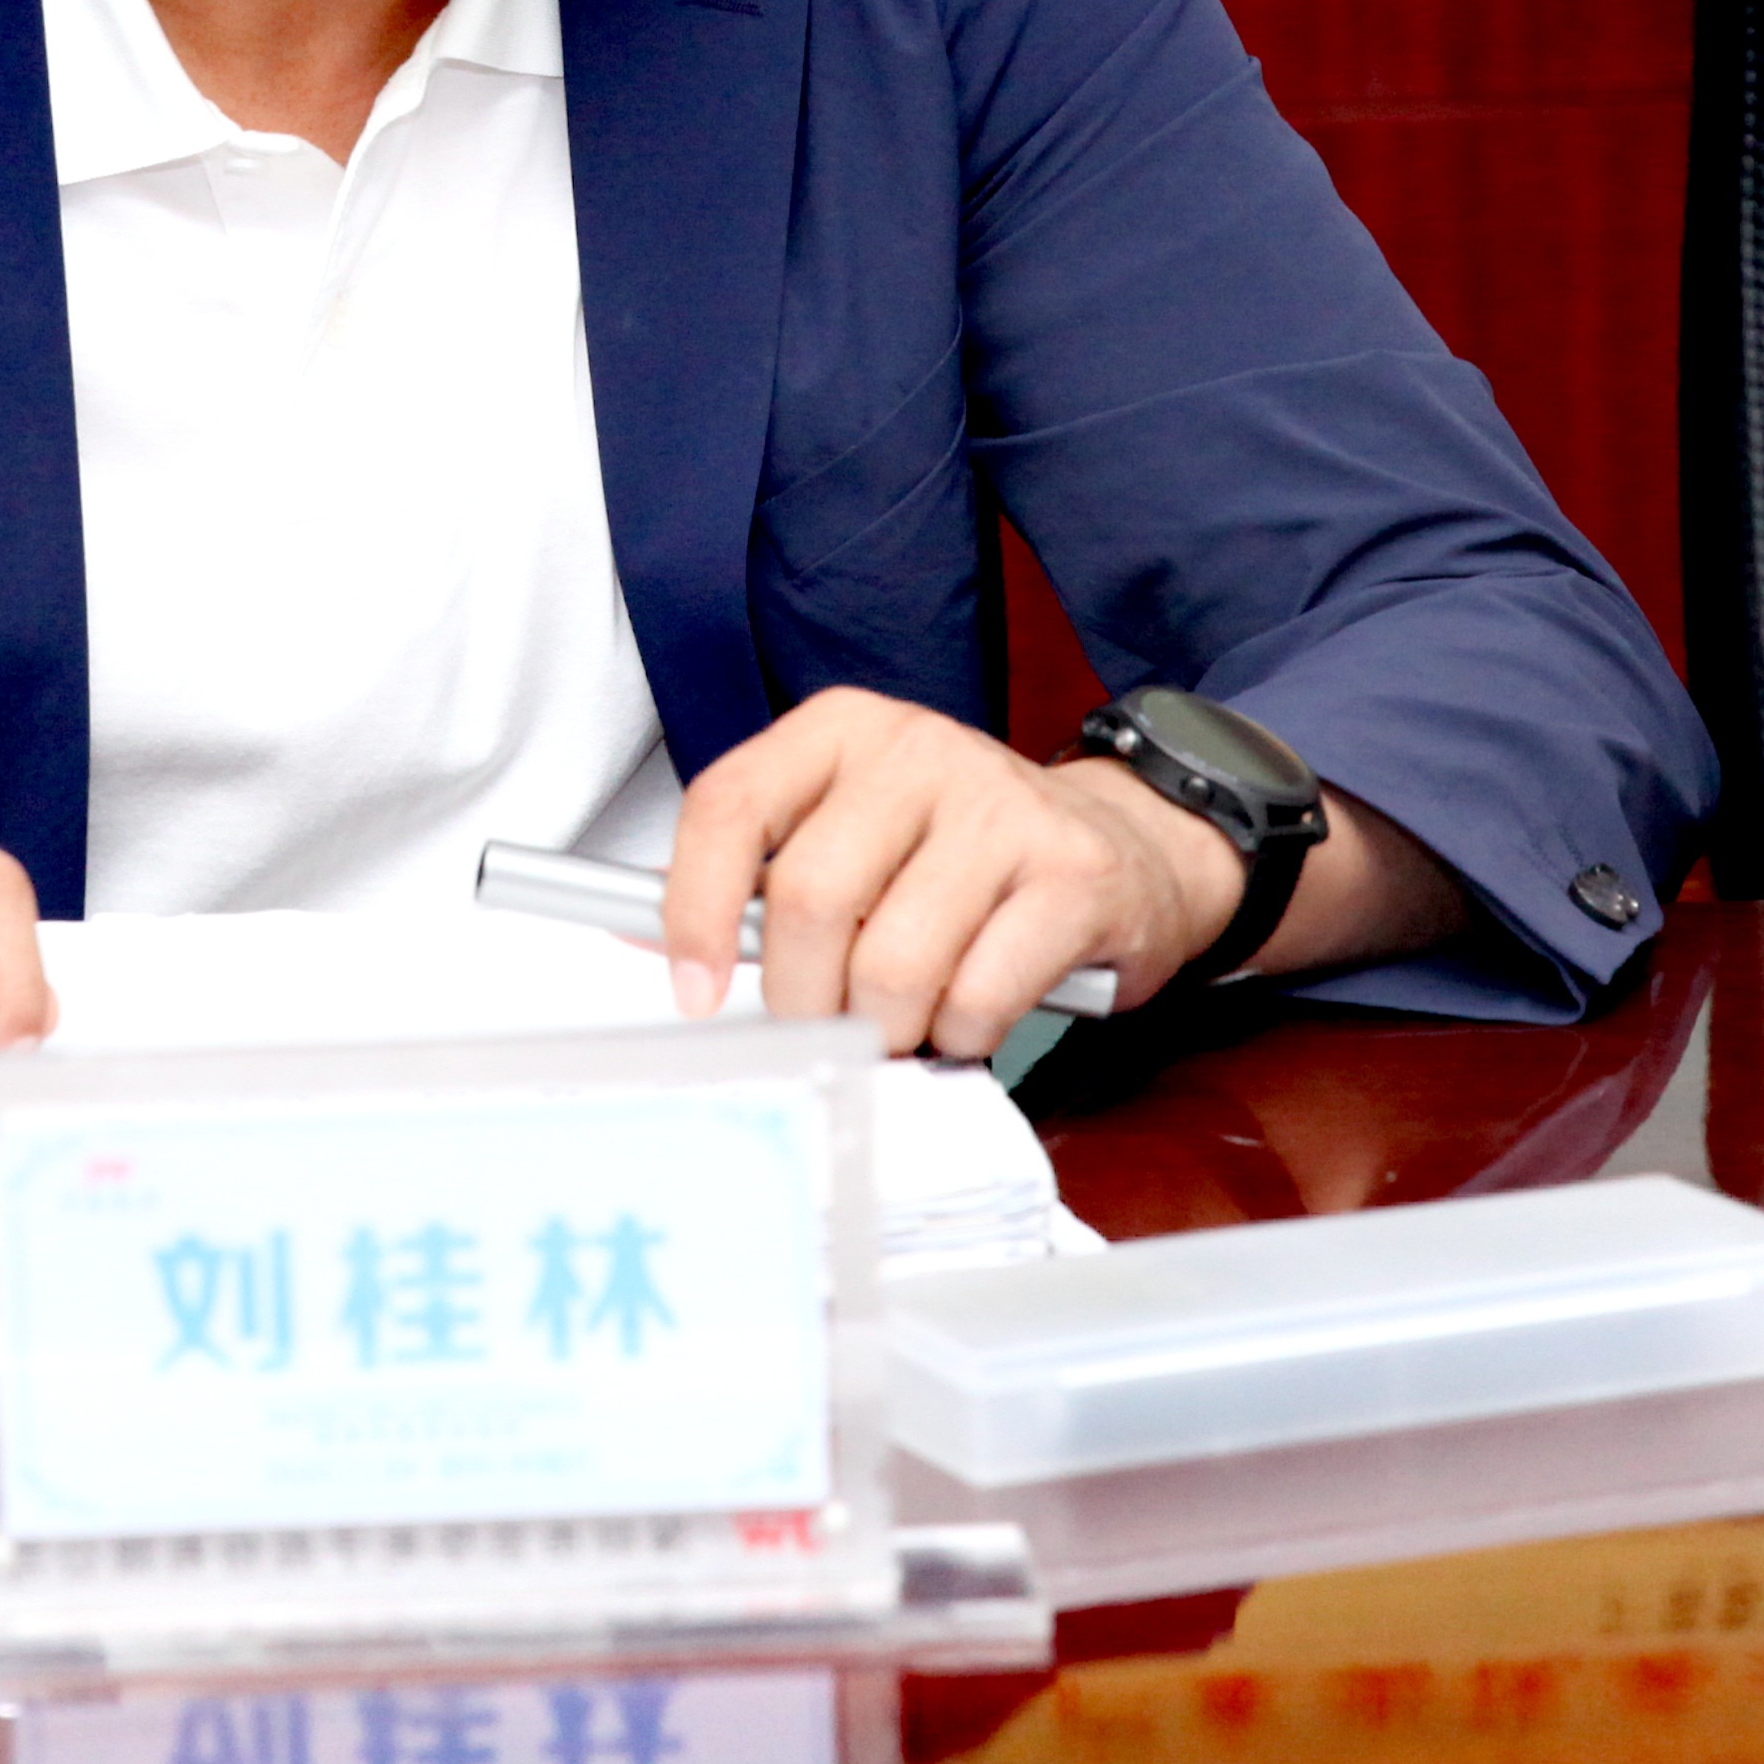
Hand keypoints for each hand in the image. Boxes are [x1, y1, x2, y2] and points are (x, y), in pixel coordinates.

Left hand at [659, 688, 1245, 1055]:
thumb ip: (756, 875)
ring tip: (904, 1021)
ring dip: (886, 1026)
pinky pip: (977, 995)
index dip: (695, 908)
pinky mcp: (1071, 873)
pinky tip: (970, 1014)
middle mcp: (918, 749)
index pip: (730, 805)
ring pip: (892, 962)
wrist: (1128, 847)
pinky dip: (960, 1033)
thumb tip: (636, 927)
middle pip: (810, 899)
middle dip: (805, 999)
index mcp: (842, 729)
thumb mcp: (854, 831)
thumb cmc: (964, 855)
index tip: (695, 991)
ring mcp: (1000, 806)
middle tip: (826, 1026)